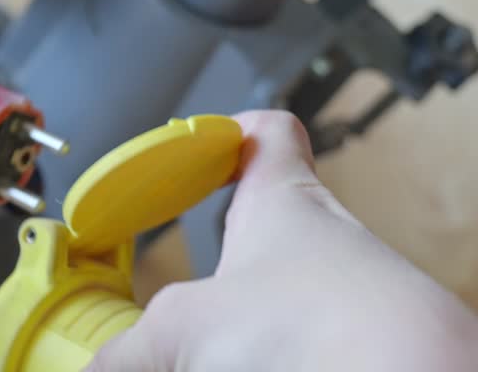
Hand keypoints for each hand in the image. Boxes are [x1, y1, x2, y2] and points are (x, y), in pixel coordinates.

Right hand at [88, 111, 477, 371]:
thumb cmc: (328, 329)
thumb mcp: (186, 332)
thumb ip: (131, 348)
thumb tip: (96, 369)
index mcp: (283, 204)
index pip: (265, 134)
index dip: (231, 130)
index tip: (205, 141)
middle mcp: (330, 244)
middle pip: (271, 232)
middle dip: (223, 268)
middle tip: (180, 300)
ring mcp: (361, 301)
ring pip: (294, 298)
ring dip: (251, 328)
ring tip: (211, 356)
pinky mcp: (380, 351)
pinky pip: (318, 346)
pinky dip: (285, 357)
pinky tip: (258, 371)